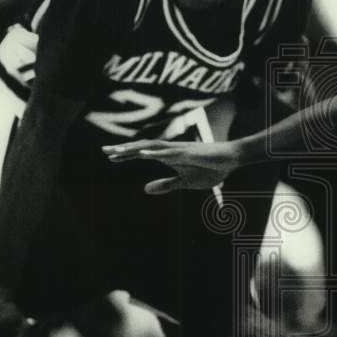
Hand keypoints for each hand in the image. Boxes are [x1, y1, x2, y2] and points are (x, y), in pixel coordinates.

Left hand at [102, 139, 239, 193]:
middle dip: (124, 149)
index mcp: (169, 157)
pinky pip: (170, 152)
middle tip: (104, 151)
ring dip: (135, 149)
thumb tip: (144, 189)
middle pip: (143, 147)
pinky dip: (156, 152)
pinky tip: (144, 153)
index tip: (110, 157)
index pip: (143, 154)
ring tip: (118, 151)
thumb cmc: (210, 168)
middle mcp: (171, 150)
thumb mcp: (185, 182)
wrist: (231, 159)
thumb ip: (166, 184)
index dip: (127, 155)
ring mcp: (180, 150)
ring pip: (153, 147)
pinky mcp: (190, 153)